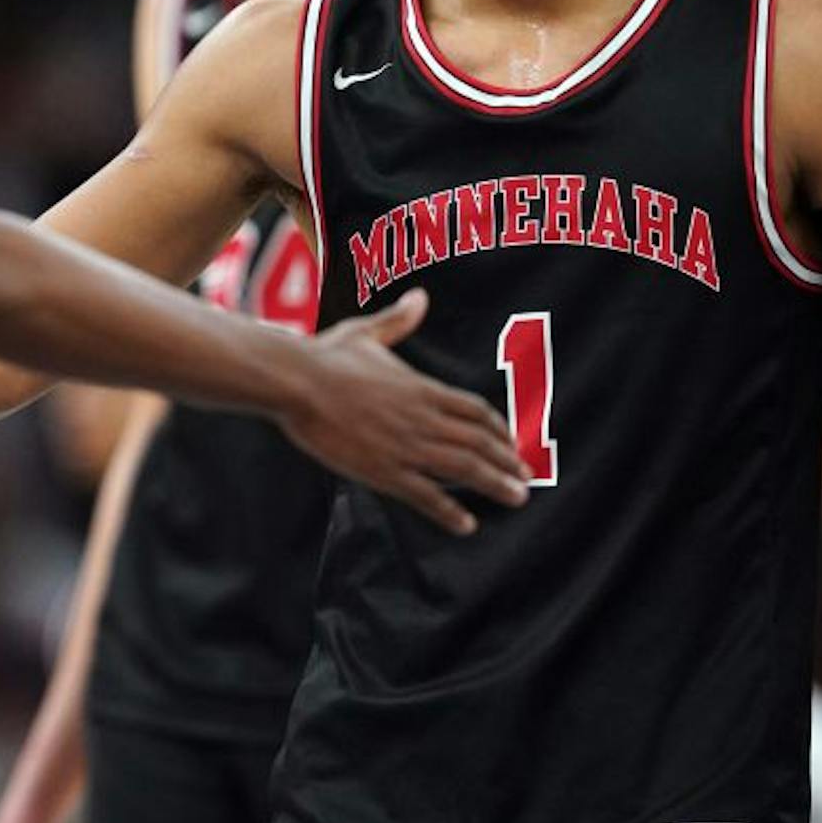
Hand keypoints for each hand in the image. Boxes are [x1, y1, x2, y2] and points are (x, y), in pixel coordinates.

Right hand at [278, 289, 529, 534]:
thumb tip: (419, 297)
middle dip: (508, 462)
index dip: (499, 429)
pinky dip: (450, 512)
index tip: (511, 444)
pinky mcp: (383, 469)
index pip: (475, 411)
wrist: (295, 381)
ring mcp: (405, 445)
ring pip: (464, 469)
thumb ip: (397, 321)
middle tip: (526, 479)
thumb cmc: (324, 356)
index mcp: (421, 387)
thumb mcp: (365, 333)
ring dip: (495, 484)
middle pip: (480, 442)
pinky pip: (426, 496)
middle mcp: (422, 417)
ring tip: (516, 498)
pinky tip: (466, 525)